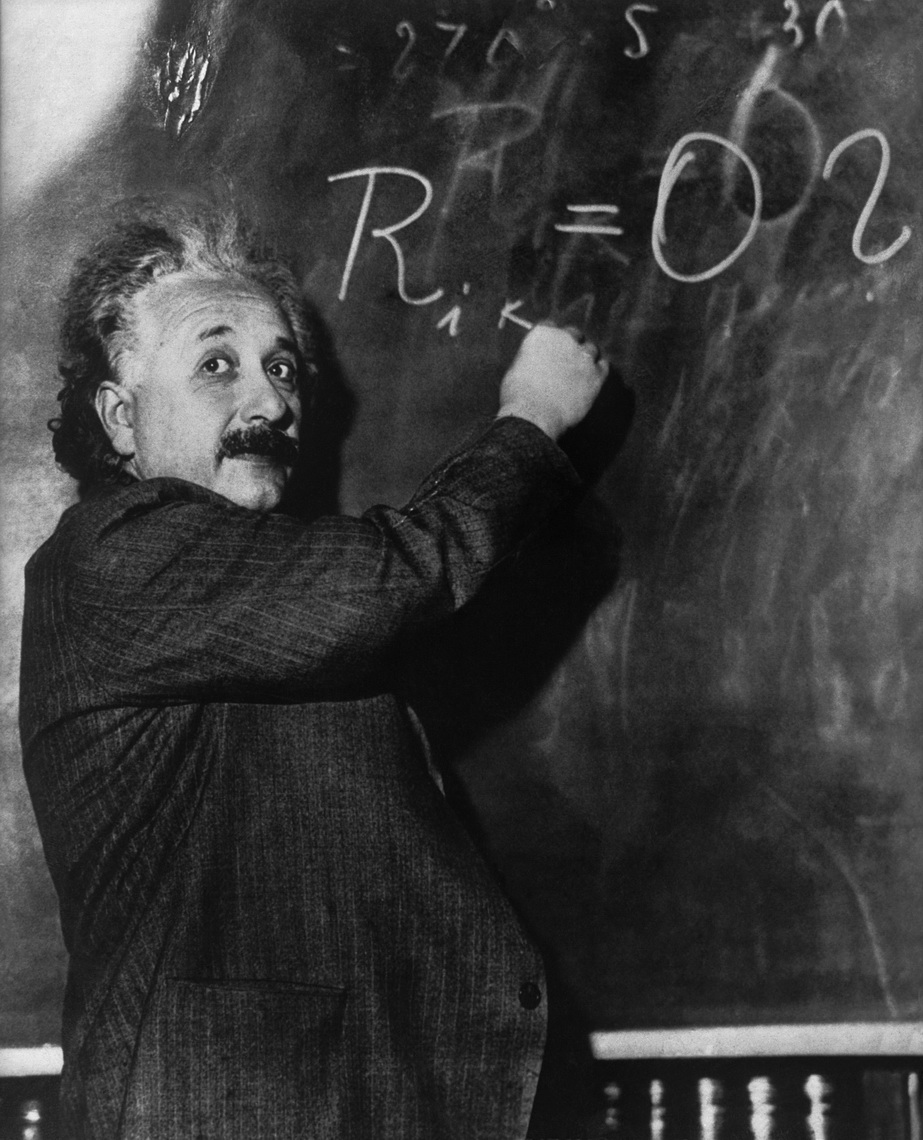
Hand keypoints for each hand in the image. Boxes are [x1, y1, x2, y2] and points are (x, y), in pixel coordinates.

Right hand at [496, 323, 608, 440]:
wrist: (533, 414)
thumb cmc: (518, 395)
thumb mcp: (517, 367)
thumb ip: (533, 356)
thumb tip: (538, 360)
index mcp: (543, 333)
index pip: (551, 326)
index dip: (552, 339)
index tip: (551, 348)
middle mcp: (566, 339)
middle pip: (574, 335)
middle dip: (570, 346)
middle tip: (566, 361)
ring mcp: (583, 356)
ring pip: (590, 350)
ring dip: (585, 359)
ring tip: (578, 373)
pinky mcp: (596, 375)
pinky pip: (603, 366)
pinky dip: (597, 371)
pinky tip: (590, 379)